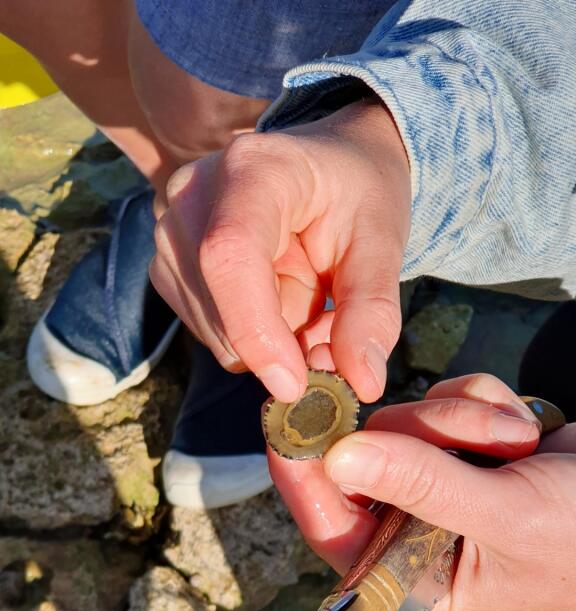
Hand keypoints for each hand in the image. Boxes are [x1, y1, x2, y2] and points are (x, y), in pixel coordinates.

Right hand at [151, 99, 410, 402]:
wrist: (329, 166)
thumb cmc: (358, 194)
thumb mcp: (383, 242)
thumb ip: (373, 312)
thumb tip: (363, 384)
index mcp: (253, 169)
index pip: (231, 256)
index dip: (257, 331)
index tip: (294, 385)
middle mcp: (193, 194)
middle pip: (223, 310)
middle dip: (282, 344)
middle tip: (332, 326)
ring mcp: (170, 231)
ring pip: (217, 334)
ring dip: (271, 339)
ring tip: (306, 294)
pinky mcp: (168, 266)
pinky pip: (210, 335)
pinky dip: (251, 336)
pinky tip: (278, 297)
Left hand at [270, 373, 575, 610]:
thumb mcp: (504, 518)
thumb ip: (422, 486)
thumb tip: (337, 458)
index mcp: (411, 583)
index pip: (331, 530)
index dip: (304, 479)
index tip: (285, 423)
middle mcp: (410, 538)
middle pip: (367, 460)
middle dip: (429, 436)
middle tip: (494, 441)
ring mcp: (432, 488)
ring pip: (404, 422)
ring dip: (465, 421)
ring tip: (522, 444)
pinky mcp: (457, 449)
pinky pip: (440, 402)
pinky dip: (483, 404)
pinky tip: (527, 432)